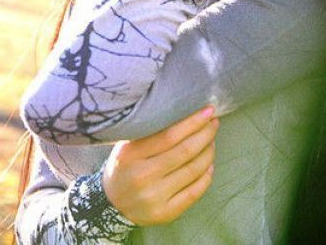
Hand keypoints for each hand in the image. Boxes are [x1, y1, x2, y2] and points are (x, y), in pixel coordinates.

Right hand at [102, 105, 219, 225]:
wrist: (111, 203)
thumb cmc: (124, 164)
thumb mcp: (127, 144)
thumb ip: (149, 131)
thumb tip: (184, 114)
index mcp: (130, 154)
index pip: (169, 135)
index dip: (192, 122)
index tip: (207, 111)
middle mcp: (142, 176)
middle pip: (185, 151)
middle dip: (205, 134)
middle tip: (214, 122)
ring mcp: (154, 197)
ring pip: (192, 170)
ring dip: (208, 152)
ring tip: (212, 140)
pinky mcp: (165, 214)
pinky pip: (193, 193)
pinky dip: (206, 176)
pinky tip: (209, 164)